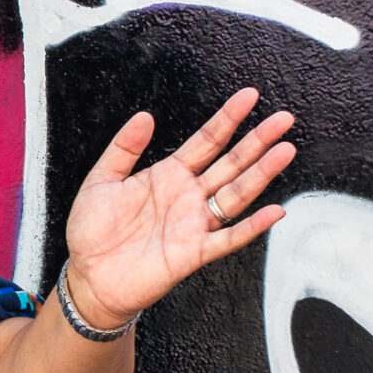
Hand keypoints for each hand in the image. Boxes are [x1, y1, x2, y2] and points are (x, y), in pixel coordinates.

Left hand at [63, 88, 294, 328]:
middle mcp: (187, 196)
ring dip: (261, 174)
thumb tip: (144, 116)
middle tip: (283, 119)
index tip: (249, 96)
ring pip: (236, 194)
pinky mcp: (194, 252)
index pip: (206, 141)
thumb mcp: (101, 180)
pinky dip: (252, 226)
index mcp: (168, 175)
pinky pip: (229, 237)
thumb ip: (123, 148)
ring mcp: (194, 223)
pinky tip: (273, 211)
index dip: (227, 118)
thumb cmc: (93, 231)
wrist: (88, 276)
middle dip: (258, 140)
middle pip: (231, 163)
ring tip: (284, 151)